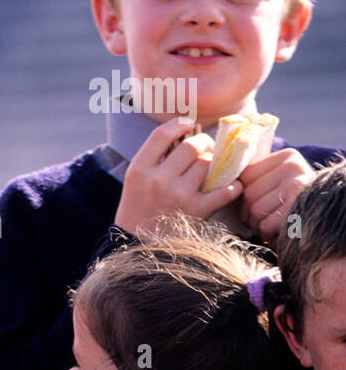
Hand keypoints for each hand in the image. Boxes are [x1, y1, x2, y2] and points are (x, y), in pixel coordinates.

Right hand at [114, 118, 240, 235]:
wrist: (138, 245)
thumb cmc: (139, 207)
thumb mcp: (136, 180)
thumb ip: (155, 158)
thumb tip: (186, 134)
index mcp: (139, 169)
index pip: (161, 135)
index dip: (179, 125)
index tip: (189, 125)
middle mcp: (158, 180)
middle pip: (191, 146)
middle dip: (204, 143)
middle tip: (206, 148)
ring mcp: (179, 195)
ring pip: (208, 165)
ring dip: (214, 164)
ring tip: (213, 168)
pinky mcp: (197, 211)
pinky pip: (226, 190)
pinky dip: (233, 186)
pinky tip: (231, 186)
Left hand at [238, 148, 316, 242]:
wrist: (320, 223)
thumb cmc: (290, 203)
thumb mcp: (276, 181)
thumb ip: (256, 175)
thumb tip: (216, 170)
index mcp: (287, 156)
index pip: (245, 176)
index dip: (244, 194)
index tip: (257, 202)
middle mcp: (294, 166)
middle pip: (248, 193)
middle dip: (249, 213)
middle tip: (262, 219)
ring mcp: (298, 186)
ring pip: (255, 210)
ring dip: (257, 224)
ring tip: (269, 224)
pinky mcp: (298, 208)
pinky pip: (265, 224)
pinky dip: (266, 233)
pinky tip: (276, 232)